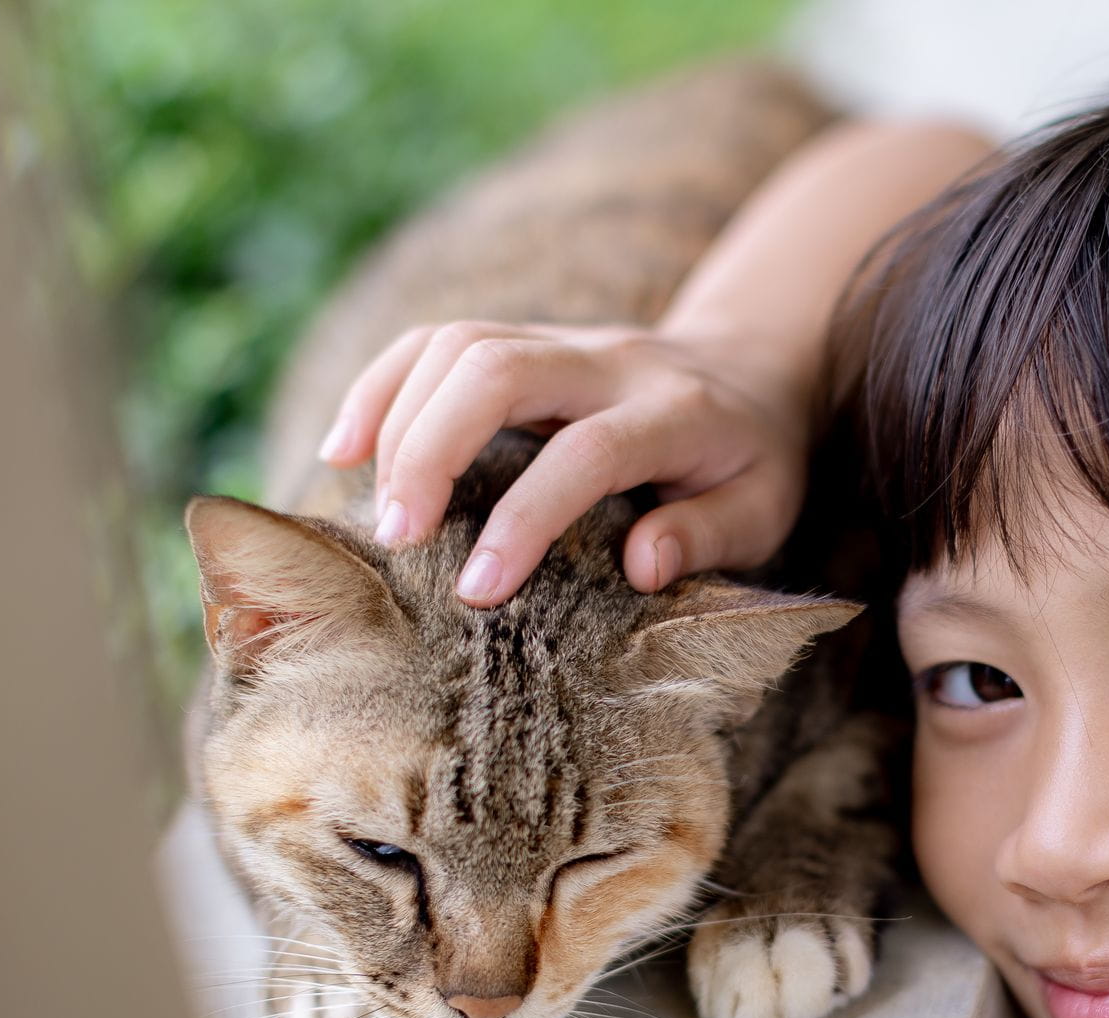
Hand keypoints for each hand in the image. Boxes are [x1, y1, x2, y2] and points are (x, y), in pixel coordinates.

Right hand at [316, 319, 811, 605]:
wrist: (750, 367)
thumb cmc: (753, 461)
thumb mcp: (766, 507)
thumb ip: (712, 534)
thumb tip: (641, 563)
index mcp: (675, 413)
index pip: (588, 453)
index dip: (528, 517)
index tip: (479, 588)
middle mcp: (609, 362)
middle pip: (497, 368)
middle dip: (431, 448)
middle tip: (396, 537)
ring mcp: (558, 340)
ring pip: (456, 342)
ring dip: (396, 418)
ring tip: (375, 510)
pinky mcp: (519, 338)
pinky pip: (433, 340)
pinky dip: (379, 386)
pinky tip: (343, 448)